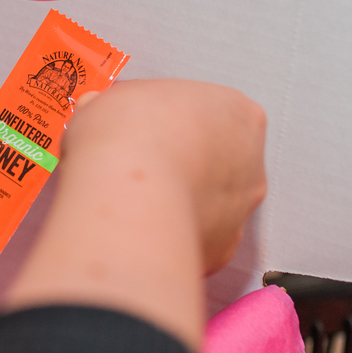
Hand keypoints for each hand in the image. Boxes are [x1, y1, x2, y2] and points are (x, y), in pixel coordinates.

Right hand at [4, 79, 265, 352]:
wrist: (125, 197)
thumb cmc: (127, 137)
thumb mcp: (111, 100)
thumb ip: (119, 109)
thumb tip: (101, 116)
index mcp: (238, 113)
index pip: (211, 112)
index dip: (173, 120)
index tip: (144, 127)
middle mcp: (251, 163)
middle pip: (217, 161)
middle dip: (183, 164)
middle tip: (138, 166)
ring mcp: (240, 211)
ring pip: (210, 205)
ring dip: (179, 203)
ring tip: (134, 202)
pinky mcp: (221, 252)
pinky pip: (195, 241)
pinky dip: (173, 238)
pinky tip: (142, 230)